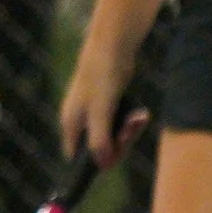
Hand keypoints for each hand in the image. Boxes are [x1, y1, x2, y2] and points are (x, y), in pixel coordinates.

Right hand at [59, 42, 131, 170]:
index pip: (78, 157)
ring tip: (139, 118)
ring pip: (113, 137)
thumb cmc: (102, 77)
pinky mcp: (107, 107)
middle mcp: (79, 122)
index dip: (97, 160)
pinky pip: (120, 125)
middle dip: (121, 142)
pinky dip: (131, 122)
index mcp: (71, 124)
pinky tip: (140, 114)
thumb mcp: (101, 112)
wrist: (112, 47)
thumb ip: (100, 141)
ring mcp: (93, 114)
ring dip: (129, 132)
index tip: (117, 151)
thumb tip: (103, 165)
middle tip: (132, 128)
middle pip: (100, 149)